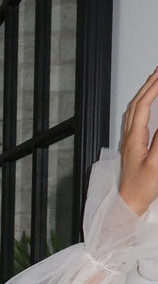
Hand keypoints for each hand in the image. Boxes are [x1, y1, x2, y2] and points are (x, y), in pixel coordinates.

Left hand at [119, 68, 157, 215]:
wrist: (129, 202)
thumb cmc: (141, 188)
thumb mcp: (156, 166)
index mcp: (134, 139)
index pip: (142, 106)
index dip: (153, 89)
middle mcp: (129, 137)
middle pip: (136, 104)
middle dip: (149, 85)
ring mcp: (129, 140)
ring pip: (134, 109)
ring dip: (144, 92)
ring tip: (155, 81)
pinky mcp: (133, 145)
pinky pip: (135, 118)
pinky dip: (142, 104)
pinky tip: (146, 103)